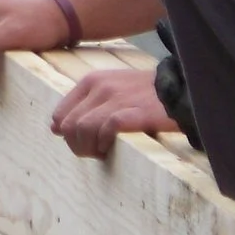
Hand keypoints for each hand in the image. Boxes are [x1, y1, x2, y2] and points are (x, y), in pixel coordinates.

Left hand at [50, 68, 173, 158]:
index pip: (60, 114)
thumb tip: (55, 128)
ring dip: (89, 148)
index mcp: (90, 81)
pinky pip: (106, 130)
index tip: (79, 143)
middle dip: (76, 145)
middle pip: (69, 125)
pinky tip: (111, 149)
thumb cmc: (143, 93)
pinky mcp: (133, 112)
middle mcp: (99, 88)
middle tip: (92, 153)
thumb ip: (84, 105)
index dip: (65, 134)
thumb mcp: (110, 89)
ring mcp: (116, 99)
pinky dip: (104, 144)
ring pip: (83, 129)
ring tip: (101, 153)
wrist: (178, 88)